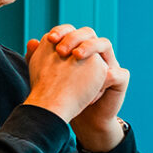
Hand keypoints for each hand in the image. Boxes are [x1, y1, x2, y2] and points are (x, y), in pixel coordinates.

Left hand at [25, 24, 127, 149]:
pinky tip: (90, 85)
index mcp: (78, 48)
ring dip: (91, 47)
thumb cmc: (65, 96)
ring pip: (105, 44)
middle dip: (75, 37)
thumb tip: (32, 42)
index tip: (50, 39)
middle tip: (61, 50)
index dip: (62, 31)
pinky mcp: (119, 80)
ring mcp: (109, 64)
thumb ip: (39, 60)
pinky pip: (117, 72)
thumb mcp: (50, 77)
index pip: (72, 31)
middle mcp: (95, 53)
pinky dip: (105, 77)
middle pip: (88, 33)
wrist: (82, 120)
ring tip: (76, 57)